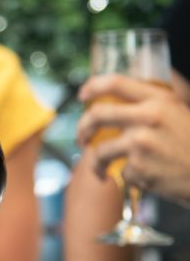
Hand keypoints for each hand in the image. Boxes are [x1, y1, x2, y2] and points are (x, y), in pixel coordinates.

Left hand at [77, 74, 189, 203]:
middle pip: (97, 115)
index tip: (82, 95)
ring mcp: (141, 142)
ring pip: (100, 151)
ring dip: (95, 164)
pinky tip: (142, 178)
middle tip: (81, 139)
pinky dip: (127, 177)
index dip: (93, 87)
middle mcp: (148, 117)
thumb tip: (112, 103)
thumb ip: (149, 105)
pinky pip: (120, 172)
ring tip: (100, 170)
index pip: (115, 83)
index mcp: (158, 99)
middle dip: (82, 129)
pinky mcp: (139, 167)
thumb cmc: (189, 143)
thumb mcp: (176, 112)